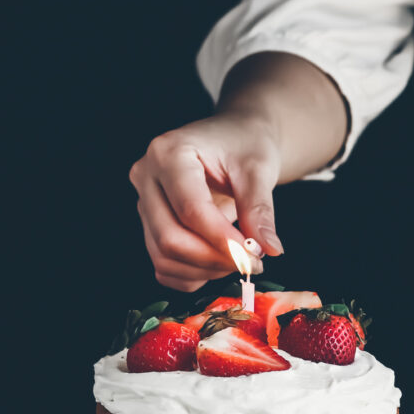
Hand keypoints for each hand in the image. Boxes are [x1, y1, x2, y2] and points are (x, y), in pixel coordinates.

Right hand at [129, 114, 283, 291]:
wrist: (235, 138)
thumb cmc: (245, 144)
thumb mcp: (259, 169)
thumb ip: (260, 209)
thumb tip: (269, 248)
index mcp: (168, 153)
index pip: (191, 210)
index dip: (223, 240)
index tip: (255, 256)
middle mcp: (146, 177)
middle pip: (169, 238)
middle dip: (214, 260)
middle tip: (251, 262)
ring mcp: (144, 202)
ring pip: (163, 257)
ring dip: (205, 271)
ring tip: (238, 260)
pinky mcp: (149, 224)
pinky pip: (163, 265)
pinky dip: (192, 275)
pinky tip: (219, 264)